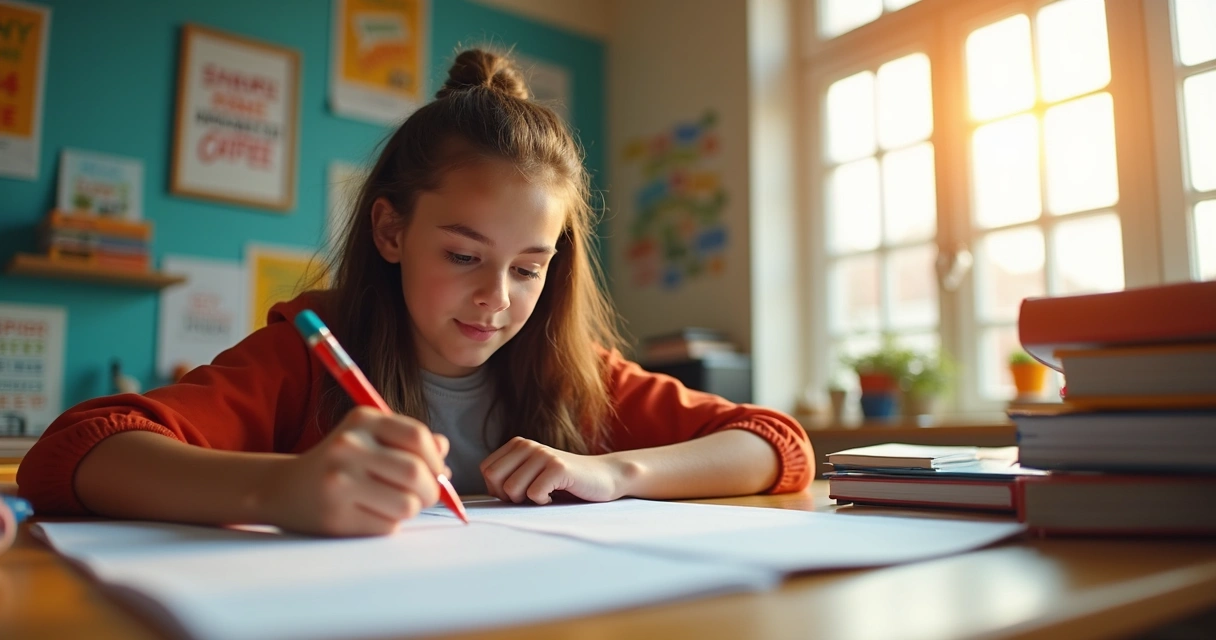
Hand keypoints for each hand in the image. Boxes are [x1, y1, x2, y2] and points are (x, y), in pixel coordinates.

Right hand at [256, 407, 450, 536]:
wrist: (283, 489)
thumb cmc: (338, 463)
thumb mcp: (369, 439)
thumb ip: (407, 441)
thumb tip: (444, 449)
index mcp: (362, 420)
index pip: (417, 436)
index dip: (435, 458)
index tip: (437, 471)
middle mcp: (348, 446)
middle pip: (415, 472)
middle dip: (430, 490)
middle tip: (425, 496)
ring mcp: (339, 482)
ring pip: (407, 504)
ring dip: (410, 509)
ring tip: (393, 504)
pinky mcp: (336, 516)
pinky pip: (387, 526)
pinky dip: (389, 524)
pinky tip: (370, 515)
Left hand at [480, 437, 629, 504]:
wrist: (603, 477)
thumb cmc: (564, 483)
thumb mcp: (531, 475)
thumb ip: (507, 477)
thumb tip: (483, 492)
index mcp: (517, 445)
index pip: (486, 470)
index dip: (498, 489)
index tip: (520, 491)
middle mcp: (528, 445)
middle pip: (494, 479)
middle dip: (509, 496)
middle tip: (531, 495)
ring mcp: (543, 454)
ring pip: (512, 489)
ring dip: (528, 500)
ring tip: (546, 493)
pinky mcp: (558, 467)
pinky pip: (534, 494)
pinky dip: (544, 502)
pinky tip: (557, 494)